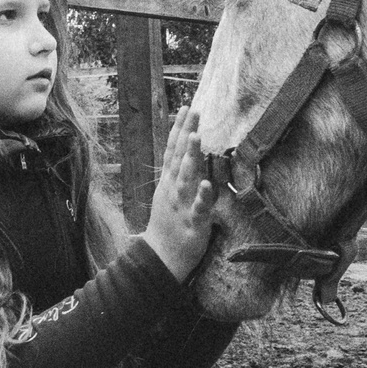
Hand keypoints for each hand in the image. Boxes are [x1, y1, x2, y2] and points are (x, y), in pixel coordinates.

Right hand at [140, 107, 217, 278]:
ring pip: (186, 178)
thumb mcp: (167, 197)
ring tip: (196, 137)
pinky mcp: (192, 224)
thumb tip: (181, 158)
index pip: (173, 150)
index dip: (179, 129)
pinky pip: (197, 208)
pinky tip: (206, 184)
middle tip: (193, 111)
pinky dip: (201, 197)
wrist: (160, 259)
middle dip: (185, 133)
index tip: (186, 108)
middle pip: (179, 157)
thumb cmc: (167, 227)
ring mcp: (181, 206)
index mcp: (168, 183)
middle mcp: (173, 190)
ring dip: (190, 157)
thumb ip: (175, 177)